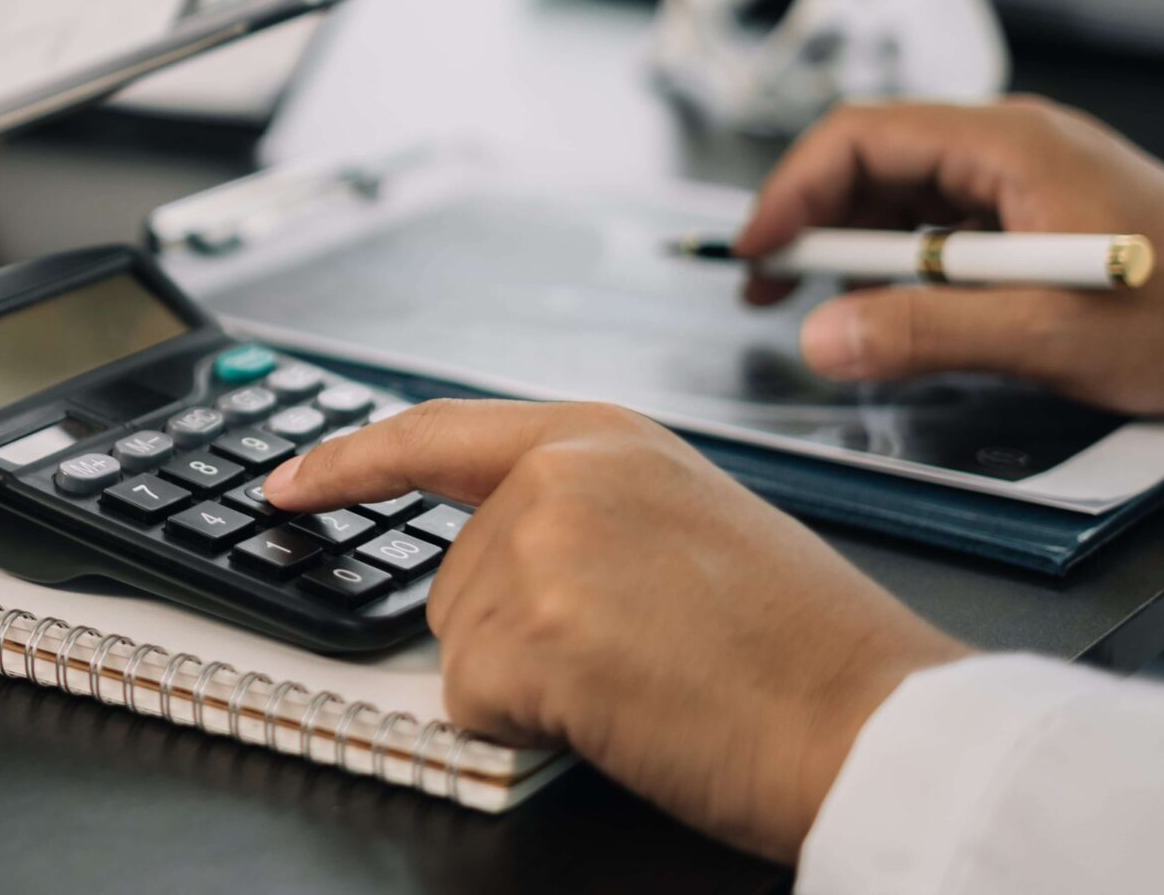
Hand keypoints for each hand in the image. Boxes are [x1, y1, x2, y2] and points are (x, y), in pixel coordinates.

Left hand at [264, 401, 966, 862]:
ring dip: (531, 681)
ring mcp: (543, 551)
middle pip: (453, 577)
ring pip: (461, 644)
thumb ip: (586, 509)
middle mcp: (563, 476)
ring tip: (643, 677)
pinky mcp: (536, 636)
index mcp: (603, 437)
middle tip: (636, 653)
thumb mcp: (686, 521)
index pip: (436, 435)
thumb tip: (505, 553)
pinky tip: (619, 711)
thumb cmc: (803, 646)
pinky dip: (529, 727)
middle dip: (517, 634)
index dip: (348, 462)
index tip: (288, 484)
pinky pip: (473, 702)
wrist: (876, 720)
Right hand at [737, 97, 1163, 412]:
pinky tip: (891, 306)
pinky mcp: (1039, 209)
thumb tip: (819, 339)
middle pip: (871, 158)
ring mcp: (1026, 173)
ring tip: (819, 305)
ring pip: (902, 190)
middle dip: (809, 220)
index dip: (792, 192)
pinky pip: (942, 218)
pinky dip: (900, 258)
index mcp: (1010, 143)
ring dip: (851, 243)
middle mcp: (1011, 141)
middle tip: (768, 288)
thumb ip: (926, 335)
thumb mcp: (1050, 335)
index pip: (861, 136)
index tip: (755, 254)